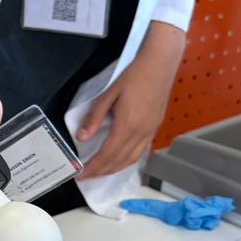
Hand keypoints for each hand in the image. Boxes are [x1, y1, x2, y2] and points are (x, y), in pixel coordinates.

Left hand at [75, 22, 185, 177]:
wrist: (159, 65)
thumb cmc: (134, 76)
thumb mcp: (108, 94)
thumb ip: (94, 118)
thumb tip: (82, 137)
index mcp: (127, 125)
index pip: (107, 154)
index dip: (93, 167)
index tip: (81, 173)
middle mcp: (141, 132)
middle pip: (118, 161)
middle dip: (101, 171)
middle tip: (87, 176)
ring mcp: (150, 131)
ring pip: (131, 159)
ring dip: (114, 169)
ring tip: (100, 172)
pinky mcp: (154, 128)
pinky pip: (140, 152)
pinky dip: (127, 161)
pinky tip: (119, 160)